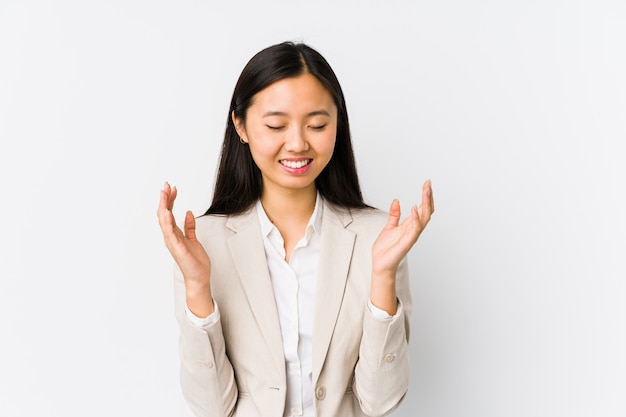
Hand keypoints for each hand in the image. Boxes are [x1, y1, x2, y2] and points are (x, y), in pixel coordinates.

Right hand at [157, 182, 213, 315]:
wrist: (199, 278)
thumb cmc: (195, 262)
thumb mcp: (194, 240)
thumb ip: (190, 227)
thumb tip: (188, 213)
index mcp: (175, 234)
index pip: (170, 213)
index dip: (170, 200)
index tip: (173, 188)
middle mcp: (171, 237)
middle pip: (163, 214)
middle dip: (164, 199)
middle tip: (166, 185)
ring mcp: (172, 242)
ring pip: (164, 221)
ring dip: (164, 206)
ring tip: (165, 193)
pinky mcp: (177, 247)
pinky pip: (170, 232)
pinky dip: (167, 221)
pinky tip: (167, 211)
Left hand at [372, 180, 434, 276]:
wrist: (380, 263)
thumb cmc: (386, 248)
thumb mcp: (389, 226)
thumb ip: (394, 214)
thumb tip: (396, 200)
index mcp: (410, 224)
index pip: (422, 208)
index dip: (426, 196)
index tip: (427, 183)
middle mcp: (414, 229)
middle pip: (427, 210)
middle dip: (428, 196)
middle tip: (428, 183)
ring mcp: (412, 235)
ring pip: (424, 217)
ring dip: (426, 204)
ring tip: (426, 191)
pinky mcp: (407, 242)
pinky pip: (415, 229)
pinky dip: (416, 218)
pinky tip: (414, 208)